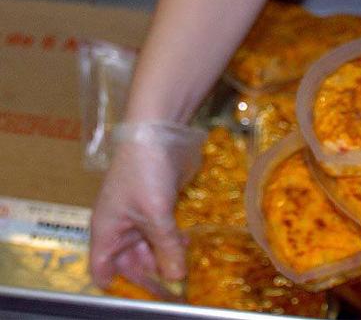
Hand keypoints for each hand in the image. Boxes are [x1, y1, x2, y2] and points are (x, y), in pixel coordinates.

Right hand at [90, 122, 205, 288]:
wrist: (159, 131)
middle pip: (130, 262)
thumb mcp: (154, 213)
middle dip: (151, 275)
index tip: (147, 298)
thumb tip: (175, 277)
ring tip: (186, 269)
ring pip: (150, 248)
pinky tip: (187, 245)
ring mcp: (140, 215)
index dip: (120, 287)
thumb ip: (164, 246)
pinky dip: (173, 241)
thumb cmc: (145, 172)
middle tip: (177, 287)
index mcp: (106, 230)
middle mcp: (120, 227)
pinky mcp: (159, 205)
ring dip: (165, 258)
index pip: (102, 270)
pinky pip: (163, 232)